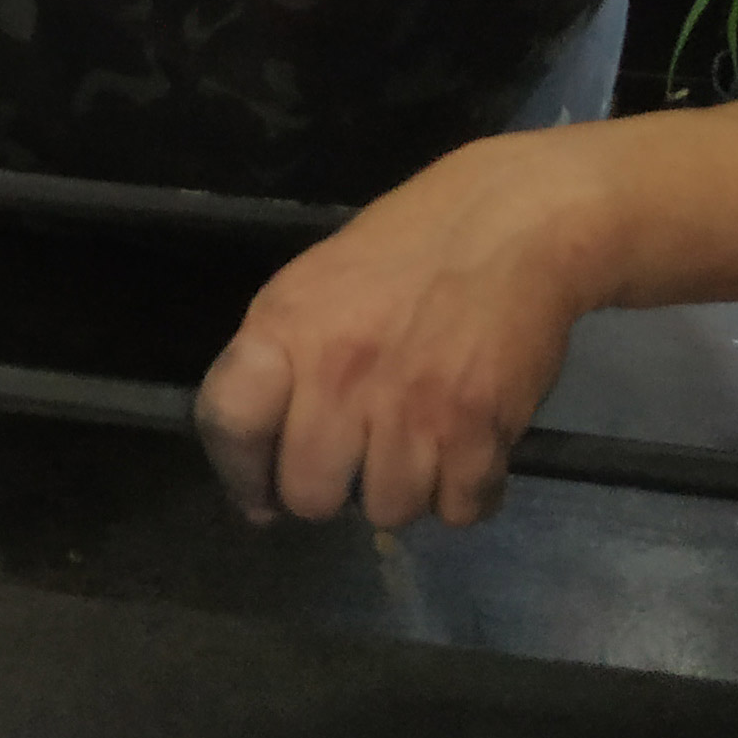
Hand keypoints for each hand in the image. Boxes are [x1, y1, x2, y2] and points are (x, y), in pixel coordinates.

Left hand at [192, 127, 614, 531]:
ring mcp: (410, 410)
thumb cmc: (404, 249)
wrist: (508, 224)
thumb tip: (264, 451)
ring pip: (387, 512)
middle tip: (353, 461)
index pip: (228, 423)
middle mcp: (338, 376)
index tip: (260, 493)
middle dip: (329, 490)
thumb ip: (281, 361)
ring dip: (401, 491)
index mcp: (285, 329)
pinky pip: (458, 511)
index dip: (240, 471)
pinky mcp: (478, 433)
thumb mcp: (314, 285)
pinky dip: (462, 495)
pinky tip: (464, 455)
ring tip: (415, 448)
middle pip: (309, 495)